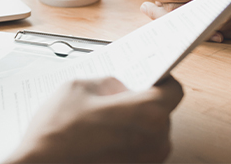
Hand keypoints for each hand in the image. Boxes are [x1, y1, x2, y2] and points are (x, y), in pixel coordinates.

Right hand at [7, 76, 182, 163]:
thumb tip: (119, 86)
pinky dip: (128, 138)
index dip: (163, 80)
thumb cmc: (56, 132)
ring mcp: (143, 163)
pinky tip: (104, 132)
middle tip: (121, 94)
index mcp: (144, 114)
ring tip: (108, 114)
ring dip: (136, 121)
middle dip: (144, 101)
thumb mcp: (78, 88)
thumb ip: (107, 83)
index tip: (153, 75)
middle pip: (162, 112)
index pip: (174, 91)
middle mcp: (151, 142)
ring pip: (152, 133)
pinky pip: (140, 150)